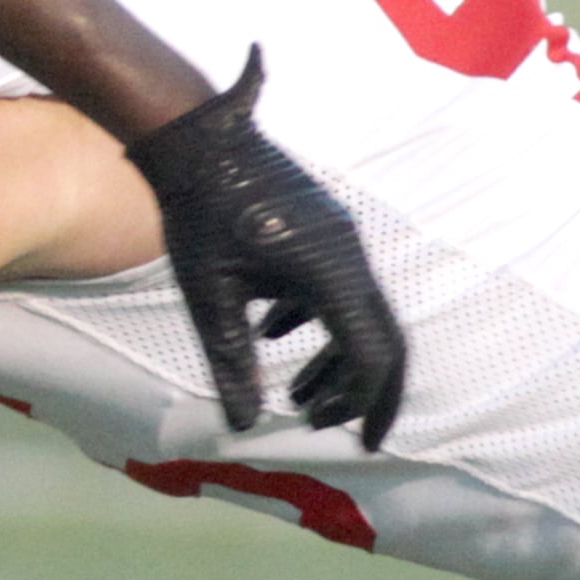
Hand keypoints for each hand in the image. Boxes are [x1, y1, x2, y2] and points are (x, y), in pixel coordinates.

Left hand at [121, 51, 406, 448]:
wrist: (197, 139)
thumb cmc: (197, 215)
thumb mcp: (209, 296)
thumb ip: (230, 362)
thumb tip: (242, 427)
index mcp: (329, 273)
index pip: (370, 354)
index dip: (364, 402)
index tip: (352, 440)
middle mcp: (348, 254)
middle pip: (382, 337)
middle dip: (367, 392)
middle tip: (348, 434)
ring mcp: (339, 237)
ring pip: (360, 312)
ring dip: (336, 360)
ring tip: (299, 400)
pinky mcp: (322, 227)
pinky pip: (337, 285)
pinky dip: (318, 321)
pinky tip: (272, 335)